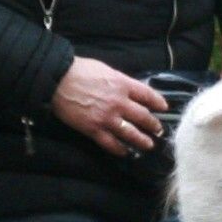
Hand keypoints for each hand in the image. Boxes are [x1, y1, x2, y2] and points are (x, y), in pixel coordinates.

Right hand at [51, 58, 168, 156]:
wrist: (58, 80)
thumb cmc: (79, 70)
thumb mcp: (106, 70)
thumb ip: (120, 81)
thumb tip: (129, 89)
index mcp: (123, 84)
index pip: (147, 95)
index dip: (158, 102)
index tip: (163, 108)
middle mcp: (119, 102)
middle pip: (143, 117)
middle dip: (153, 125)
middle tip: (158, 130)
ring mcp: (107, 118)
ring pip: (131, 134)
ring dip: (142, 141)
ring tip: (149, 145)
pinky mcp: (94, 129)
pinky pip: (111, 143)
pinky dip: (120, 149)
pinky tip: (125, 152)